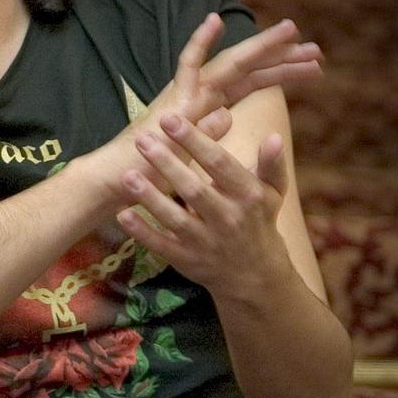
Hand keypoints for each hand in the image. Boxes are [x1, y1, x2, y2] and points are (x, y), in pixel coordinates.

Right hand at [91, 13, 319, 197]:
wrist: (125, 179)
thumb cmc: (156, 170)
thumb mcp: (195, 153)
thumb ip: (210, 132)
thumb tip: (228, 116)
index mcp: (210, 106)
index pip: (254, 84)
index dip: (283, 73)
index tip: (316, 68)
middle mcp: (202, 93)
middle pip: (249, 69)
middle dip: (283, 56)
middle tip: (317, 49)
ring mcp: (188, 92)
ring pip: (231, 62)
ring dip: (261, 47)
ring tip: (292, 31)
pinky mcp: (173, 98)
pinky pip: (187, 63)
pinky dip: (199, 41)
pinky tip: (214, 20)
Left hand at [115, 113, 293, 301]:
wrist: (257, 278)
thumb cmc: (259, 221)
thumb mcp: (272, 193)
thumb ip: (271, 164)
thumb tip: (274, 137)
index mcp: (247, 196)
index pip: (218, 164)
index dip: (194, 141)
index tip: (170, 119)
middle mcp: (228, 219)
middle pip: (193, 189)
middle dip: (167, 163)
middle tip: (142, 139)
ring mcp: (206, 242)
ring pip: (175, 218)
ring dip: (150, 197)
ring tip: (127, 175)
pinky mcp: (188, 260)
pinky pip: (162, 245)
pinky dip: (142, 232)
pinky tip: (123, 214)